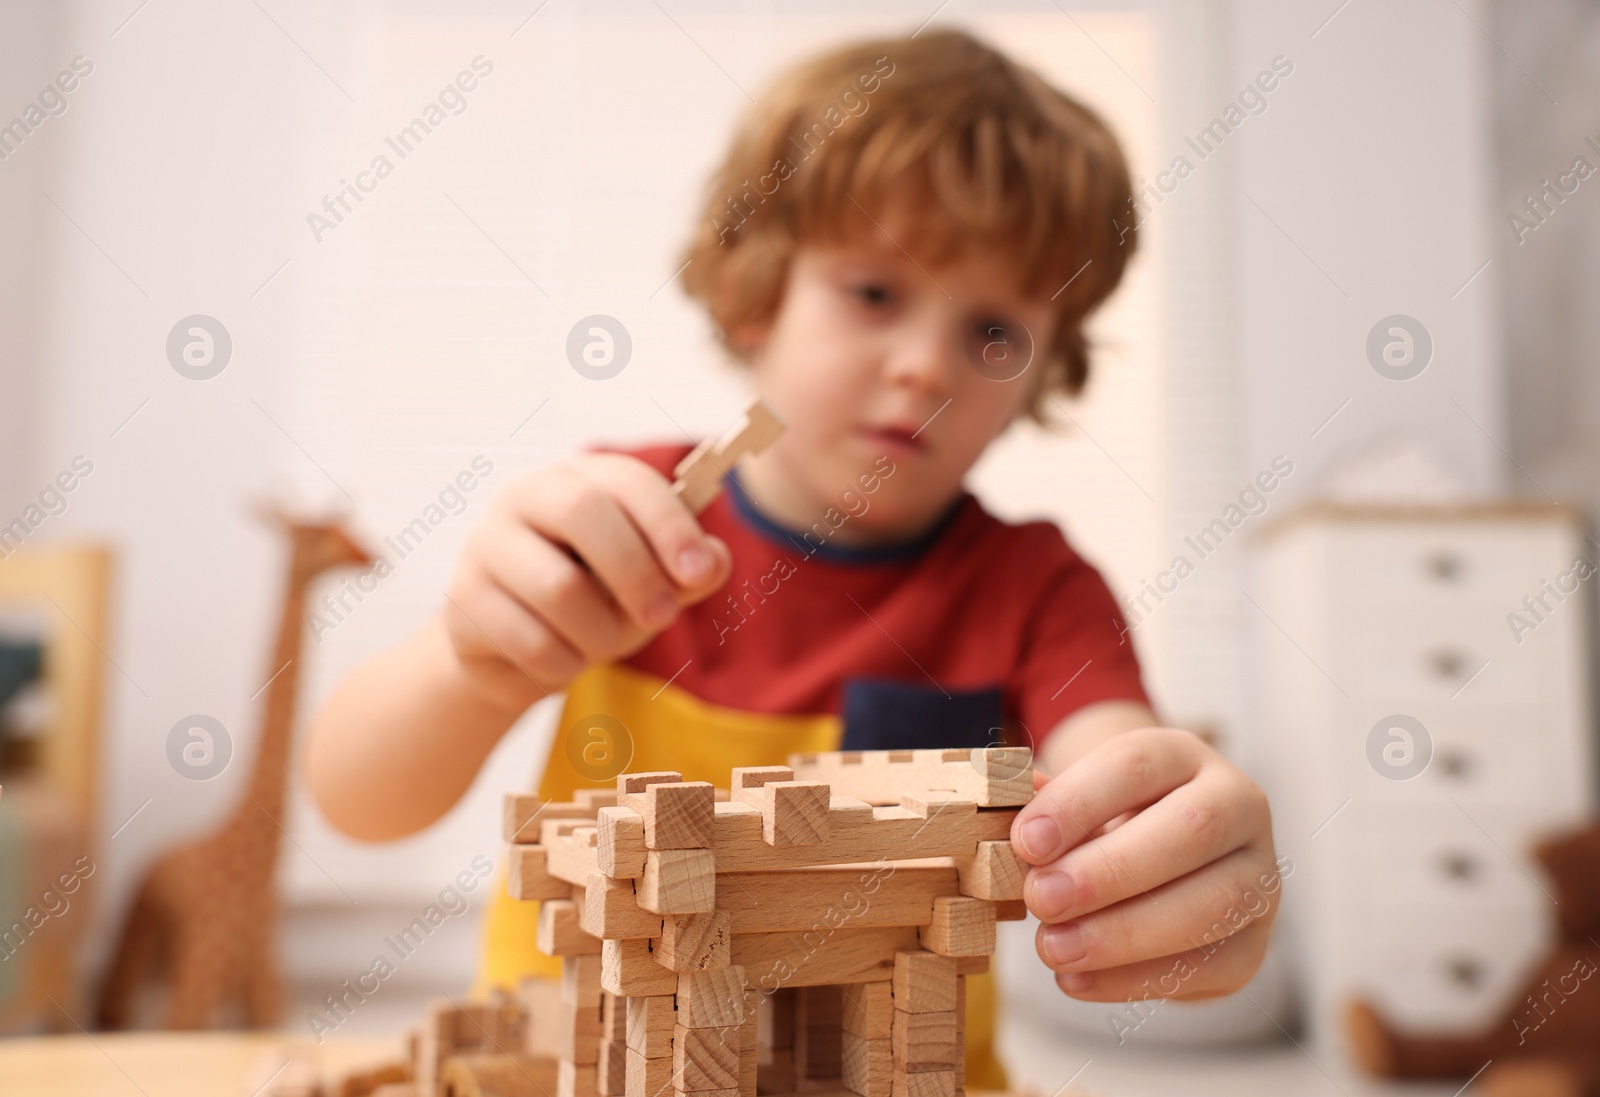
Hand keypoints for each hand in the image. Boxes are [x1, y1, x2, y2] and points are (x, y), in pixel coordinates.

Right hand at [442, 453, 731, 708]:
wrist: (513, 652)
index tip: (699, 573)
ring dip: (601, 633)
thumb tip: (714, 561)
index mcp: (580, 478)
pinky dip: (565, 665)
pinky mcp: (463, 602)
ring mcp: (485, 545)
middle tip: (662, 617)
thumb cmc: (593, 601)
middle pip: (584, 514)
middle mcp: (525, 496)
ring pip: (559, 589)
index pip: (627, 481)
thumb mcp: (650, 583)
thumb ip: (688, 571)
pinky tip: (563, 660)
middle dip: (636, 572)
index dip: (669, 525)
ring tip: (603, 645)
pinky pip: (532, 641)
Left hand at [1009, 726, 1280, 1001]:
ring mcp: (1258, 876)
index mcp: (1184, 756)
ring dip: (1123, 934)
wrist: (1167, 870)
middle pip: (1190, 829)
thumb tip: (1008, 802)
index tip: (1025, 841)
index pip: (1136, 764)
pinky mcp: (1252, 944)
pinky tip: (1078, 980)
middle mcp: (1237, 806)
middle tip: (1040, 899)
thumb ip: (1046, 804)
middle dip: (1108, 870)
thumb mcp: (1078, 802)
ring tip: (1054, 948)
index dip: (1078, 802)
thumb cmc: (1110, 826)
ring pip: (1212, 903)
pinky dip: (1135, 979)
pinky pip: (1206, 966)